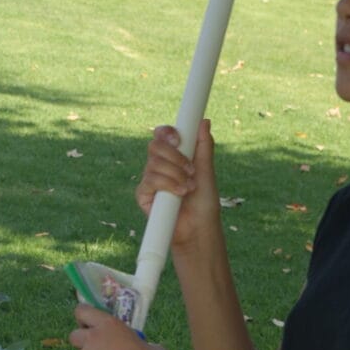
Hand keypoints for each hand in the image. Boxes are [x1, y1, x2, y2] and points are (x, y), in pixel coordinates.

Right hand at [136, 120, 221, 255]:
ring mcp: (150, 179)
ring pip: (154, 163)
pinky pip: (150, 181)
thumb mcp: (206, 171)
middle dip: (175, 156)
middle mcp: (159, 166)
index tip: (178, 138)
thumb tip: (205, 121)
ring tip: (189, 188)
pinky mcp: (143, 194)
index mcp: (174, 156)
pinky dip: (167, 185)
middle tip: (191, 169)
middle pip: (154, 146)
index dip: (166, 133)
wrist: (199, 228)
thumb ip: (203, 146)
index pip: (162, 136)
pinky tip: (179, 194)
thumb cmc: (204, 202)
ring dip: (175, 174)